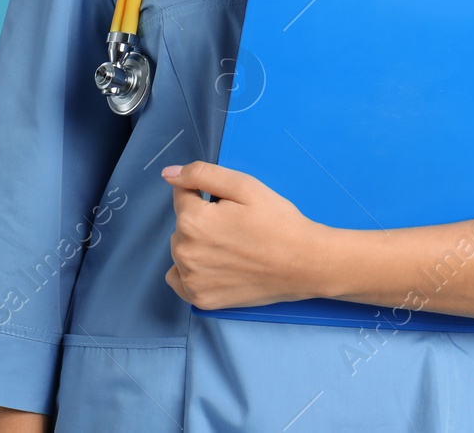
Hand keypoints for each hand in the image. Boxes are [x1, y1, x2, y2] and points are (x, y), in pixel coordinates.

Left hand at [162, 161, 329, 309]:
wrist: (304, 263)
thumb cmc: (278, 222)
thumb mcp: (245, 186)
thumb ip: (202, 174)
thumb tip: (168, 173)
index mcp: (192, 220)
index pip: (183, 195)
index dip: (208, 196)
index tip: (231, 207)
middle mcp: (184, 252)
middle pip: (182, 224)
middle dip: (202, 220)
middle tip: (236, 227)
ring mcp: (191, 279)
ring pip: (182, 249)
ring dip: (198, 244)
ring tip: (232, 247)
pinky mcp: (200, 299)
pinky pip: (179, 278)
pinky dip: (191, 271)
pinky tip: (217, 266)